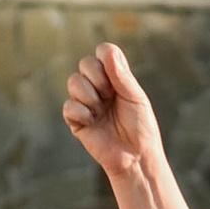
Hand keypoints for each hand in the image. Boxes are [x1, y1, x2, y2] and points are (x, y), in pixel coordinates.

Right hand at [63, 41, 161, 182]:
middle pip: (85, 63)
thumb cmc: (140, 127)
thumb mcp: (135, 98)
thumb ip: (121, 75)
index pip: (102, 52)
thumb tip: (107, 51)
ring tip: (101, 112)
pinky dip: (82, 113)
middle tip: (110, 98)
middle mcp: (98, 86)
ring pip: (74, 81)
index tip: (118, 82)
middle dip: (99, 79)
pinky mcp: (75, 120)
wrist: (135, 157)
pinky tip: (93, 123)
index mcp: (115, 78)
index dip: (107, 62)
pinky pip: (69, 106)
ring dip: (90, 96)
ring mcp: (86, 102)